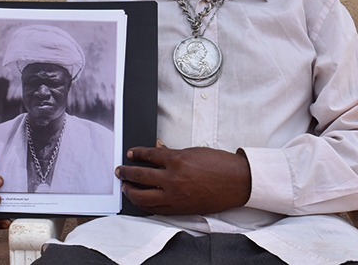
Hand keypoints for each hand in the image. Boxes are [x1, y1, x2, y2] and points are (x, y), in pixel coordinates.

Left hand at [116, 141, 250, 215]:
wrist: (237, 182)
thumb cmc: (219, 164)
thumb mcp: (194, 152)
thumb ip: (173, 152)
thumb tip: (157, 148)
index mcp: (177, 159)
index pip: (149, 155)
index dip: (137, 154)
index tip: (130, 153)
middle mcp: (173, 178)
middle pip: (141, 175)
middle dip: (127, 173)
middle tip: (120, 171)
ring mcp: (175, 195)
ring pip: (143, 196)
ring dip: (131, 191)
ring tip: (126, 187)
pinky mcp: (180, 208)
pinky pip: (155, 208)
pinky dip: (145, 204)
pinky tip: (141, 200)